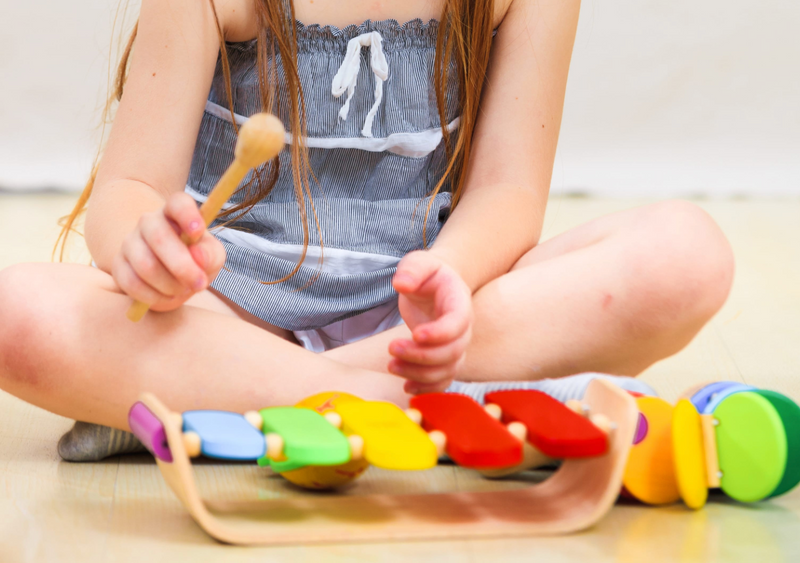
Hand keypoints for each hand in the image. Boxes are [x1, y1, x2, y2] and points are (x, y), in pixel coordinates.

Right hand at [112, 192, 225, 311]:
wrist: (170, 275)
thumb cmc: (196, 259)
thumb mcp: (211, 256)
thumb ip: (210, 254)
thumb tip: (198, 257)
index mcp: (175, 212)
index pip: (178, 203)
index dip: (187, 215)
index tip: (198, 231)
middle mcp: (149, 222)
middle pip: (159, 238)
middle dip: (182, 266)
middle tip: (200, 283)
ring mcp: (130, 242)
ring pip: (146, 265)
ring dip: (170, 285)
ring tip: (184, 290)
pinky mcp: (118, 265)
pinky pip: (132, 283)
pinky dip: (154, 297)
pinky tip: (167, 297)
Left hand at [389, 250, 472, 393]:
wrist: (438, 286)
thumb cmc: (428, 274)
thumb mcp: (419, 262)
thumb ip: (412, 269)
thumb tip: (402, 283)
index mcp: (459, 303)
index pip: (458, 323)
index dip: (440, 333)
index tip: (415, 334)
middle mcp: (463, 329)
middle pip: (452, 352)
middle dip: (422, 355)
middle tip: (391, 348)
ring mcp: (456, 346)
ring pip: (447, 370)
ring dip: (419, 374)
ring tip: (391, 366)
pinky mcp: (445, 360)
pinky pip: (443, 380)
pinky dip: (427, 389)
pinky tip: (406, 387)